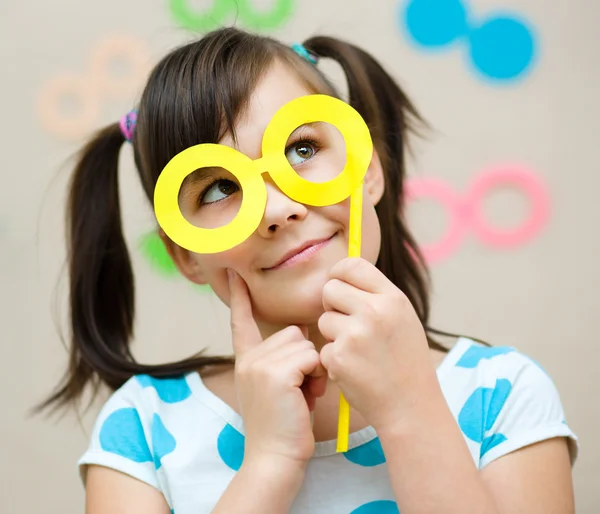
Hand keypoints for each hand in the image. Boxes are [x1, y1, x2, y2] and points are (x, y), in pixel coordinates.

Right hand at [228, 269, 326, 467]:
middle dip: (305, 358)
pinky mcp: (274, 372)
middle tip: (301, 389)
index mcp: (247, 361)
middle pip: (292, 333)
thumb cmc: (285, 425)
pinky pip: (310, 357)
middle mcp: (249, 359)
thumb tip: (304, 338)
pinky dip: (316, 376)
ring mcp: (258, 364)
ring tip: (303, 395)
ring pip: (304, 343)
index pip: (241, 323)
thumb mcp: (278, 387)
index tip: (235, 276)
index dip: (239, 299)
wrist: (275, 457)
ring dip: (313, 368)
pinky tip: (305, 398)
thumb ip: (284, 361)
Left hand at [318, 258, 437, 432]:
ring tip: (357, 351)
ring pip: (324, 320)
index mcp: (392, 298)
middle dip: (332, 305)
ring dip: (333, 334)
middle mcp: (374, 312)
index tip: (338, 285)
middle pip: (330, 289)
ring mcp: (355, 335)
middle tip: (346, 323)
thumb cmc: (406, 361)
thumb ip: (376, 295)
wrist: (411, 406)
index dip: (339, 274)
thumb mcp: (402, 318)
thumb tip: (343, 272)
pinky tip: (355, 370)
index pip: (352, 265)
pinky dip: (333, 359)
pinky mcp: (339, 358)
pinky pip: (323, 348)